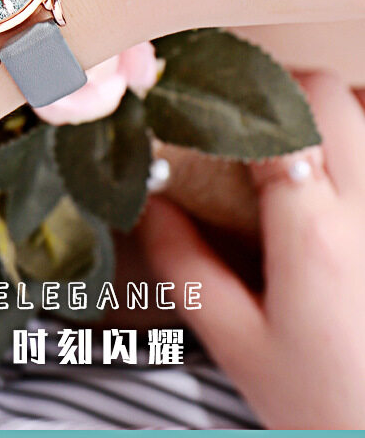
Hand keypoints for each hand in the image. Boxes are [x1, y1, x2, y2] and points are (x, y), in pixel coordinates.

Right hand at [139, 72, 364, 427]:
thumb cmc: (332, 407)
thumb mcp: (238, 344)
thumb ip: (184, 267)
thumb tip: (151, 204)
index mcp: (315, 235)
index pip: (272, 124)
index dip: (226, 108)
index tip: (199, 116)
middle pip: (329, 95)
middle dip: (278, 89)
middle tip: (244, 116)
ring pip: (364, 114)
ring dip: (321, 115)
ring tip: (286, 145)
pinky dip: (350, 145)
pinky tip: (325, 180)